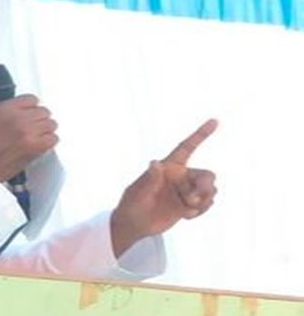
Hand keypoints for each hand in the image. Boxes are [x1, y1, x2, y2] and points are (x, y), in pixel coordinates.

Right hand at [0, 94, 57, 182]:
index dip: (29, 105)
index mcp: (5, 109)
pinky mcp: (35, 150)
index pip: (30, 99)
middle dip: (38, 116)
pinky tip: (42, 142)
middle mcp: (20, 120)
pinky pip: (53, 139)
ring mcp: (29, 135)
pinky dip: (49, 140)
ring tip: (38, 132)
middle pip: (43, 111)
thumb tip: (0, 108)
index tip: (29, 109)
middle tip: (33, 122)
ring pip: (51, 124)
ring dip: (45, 128)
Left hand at [111, 119, 217, 256]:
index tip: (215, 120)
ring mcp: (187, 190)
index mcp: (168, 167)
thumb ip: (149, 180)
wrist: (135, 224)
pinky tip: (185, 216)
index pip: (186, 147)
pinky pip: (208, 204)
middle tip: (193, 199)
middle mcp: (180, 176)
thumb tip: (155, 163)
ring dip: (203, 201)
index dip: (200, 134)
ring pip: (211, 190)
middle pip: (207, 175)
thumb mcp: (137, 193)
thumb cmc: (131, 205)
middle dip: (206, 187)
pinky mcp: (191, 204)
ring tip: (186, 209)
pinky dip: (201, 211)